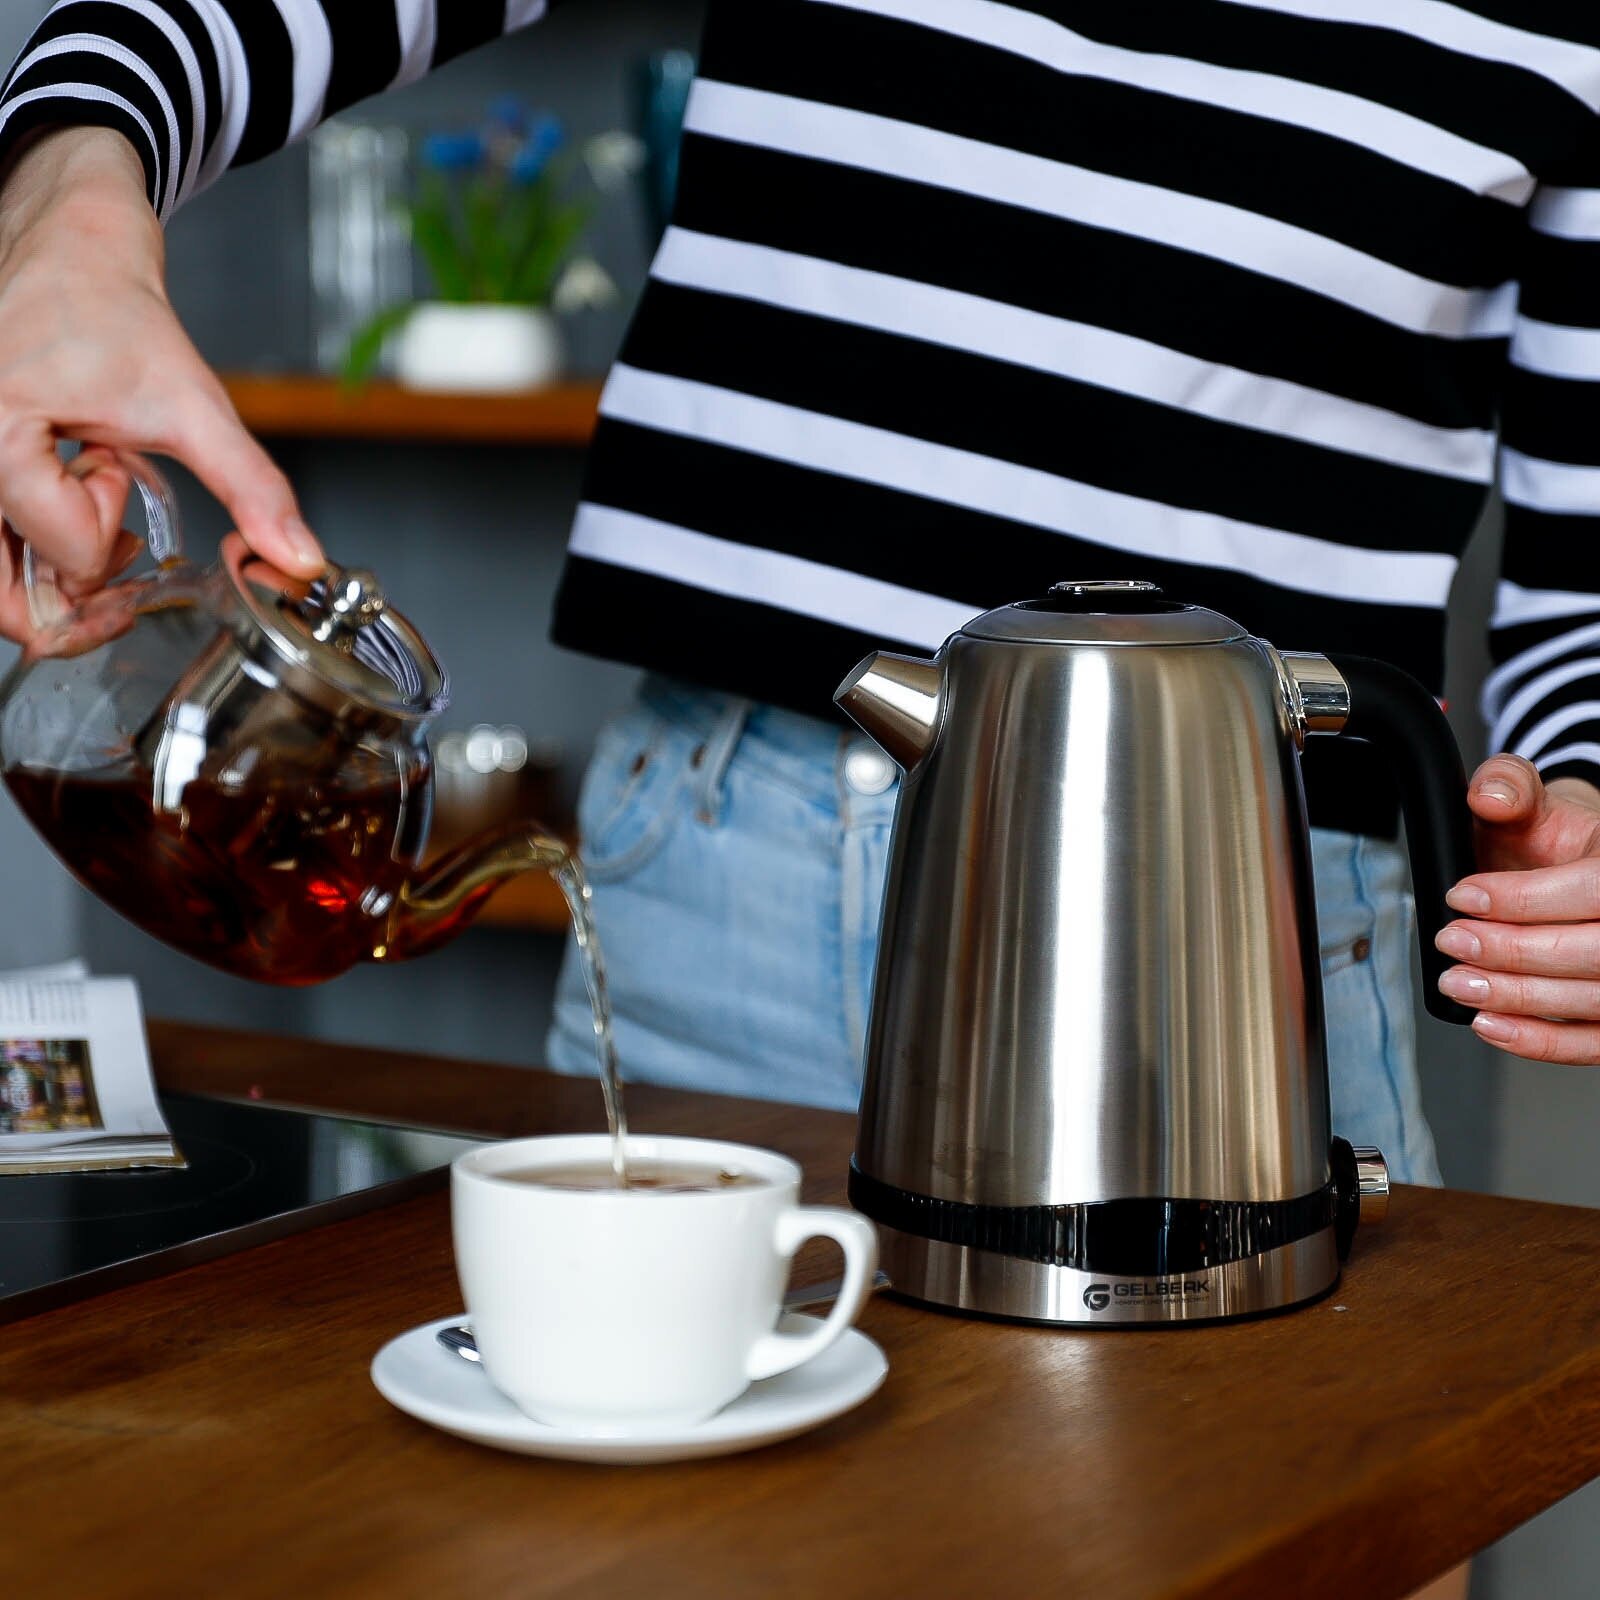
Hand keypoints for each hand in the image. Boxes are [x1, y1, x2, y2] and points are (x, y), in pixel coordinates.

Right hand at [0, 127, 322, 643]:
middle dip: (73, 606)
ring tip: (97, 534)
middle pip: (2, 597)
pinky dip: (34, 549)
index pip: (65, 551)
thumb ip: (250, 486)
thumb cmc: (107, 308)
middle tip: (121, 586)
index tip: (122, 475)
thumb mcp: (192, 404)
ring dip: (53, 579)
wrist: (69, 248)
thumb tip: (298, 557)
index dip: (110, 538)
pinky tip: (71, 507)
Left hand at [1436, 753, 1599, 1061]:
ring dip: (1518, 999)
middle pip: (1592, 952)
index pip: (1593, 890)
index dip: (1524, 899)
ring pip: (1592, 1001)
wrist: (1563, 866)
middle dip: (1512, 952)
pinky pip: (1591, 1043)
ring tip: (1459, 983)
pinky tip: (1489, 1024)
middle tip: (1453, 944)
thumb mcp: (1526, 799)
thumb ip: (1506, 785)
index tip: (1461, 897)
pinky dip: (1539, 1042)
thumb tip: (1490, 796)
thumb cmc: (1549, 837)